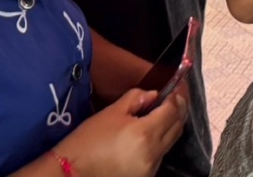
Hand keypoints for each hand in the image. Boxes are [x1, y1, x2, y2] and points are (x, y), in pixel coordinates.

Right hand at [53, 89, 186, 176]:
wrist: (72, 172)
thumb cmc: (88, 140)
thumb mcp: (111, 113)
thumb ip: (135, 99)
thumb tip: (153, 95)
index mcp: (146, 133)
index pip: (172, 110)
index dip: (178, 95)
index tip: (179, 84)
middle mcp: (154, 152)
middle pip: (178, 127)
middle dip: (180, 109)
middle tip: (177, 95)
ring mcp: (152, 168)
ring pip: (171, 142)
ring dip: (172, 125)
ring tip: (167, 112)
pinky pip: (161, 154)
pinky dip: (162, 141)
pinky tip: (155, 133)